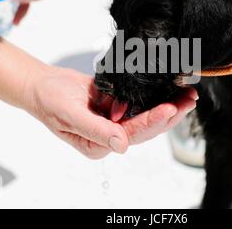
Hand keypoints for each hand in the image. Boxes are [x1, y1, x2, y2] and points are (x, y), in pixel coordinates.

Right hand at [23, 66, 197, 158]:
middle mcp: (111, 135)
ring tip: (187, 95)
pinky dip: (154, 96)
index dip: (152, 121)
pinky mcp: (116, 106)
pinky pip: (139, 103)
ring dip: (167, 106)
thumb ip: (96, 130)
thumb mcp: (69, 115)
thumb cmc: (50, 102)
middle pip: (146, 128)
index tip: (169, 108)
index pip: (132, 134)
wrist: (42, 86)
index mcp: (99, 144)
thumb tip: (121, 145)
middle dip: (170, 115)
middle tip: (189, 101)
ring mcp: (115, 121)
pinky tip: (168, 88)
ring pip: (147, 115)